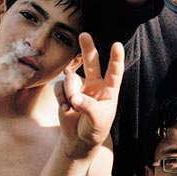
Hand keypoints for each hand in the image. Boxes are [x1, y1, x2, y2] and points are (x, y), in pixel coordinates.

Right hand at [55, 34, 124, 157]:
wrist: (79, 140)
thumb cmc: (95, 129)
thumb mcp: (98, 121)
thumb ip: (89, 107)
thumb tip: (75, 97)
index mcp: (109, 90)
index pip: (114, 72)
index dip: (116, 58)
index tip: (117, 45)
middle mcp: (95, 84)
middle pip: (91, 62)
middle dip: (88, 48)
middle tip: (84, 35)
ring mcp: (79, 86)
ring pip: (71, 78)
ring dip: (69, 92)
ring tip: (72, 106)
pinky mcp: (65, 92)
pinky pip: (59, 88)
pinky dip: (61, 98)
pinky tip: (66, 109)